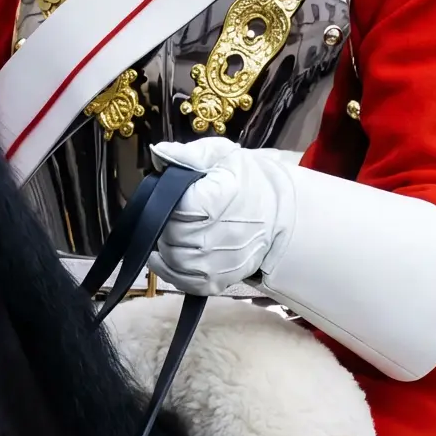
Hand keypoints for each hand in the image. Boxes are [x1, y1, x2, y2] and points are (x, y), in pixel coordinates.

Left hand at [148, 138, 290, 295]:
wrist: (277, 213)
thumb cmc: (245, 181)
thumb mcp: (221, 155)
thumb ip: (188, 154)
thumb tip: (159, 153)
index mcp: (218, 198)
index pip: (175, 207)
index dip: (167, 200)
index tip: (173, 194)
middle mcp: (218, 235)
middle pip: (171, 234)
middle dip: (163, 222)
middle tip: (171, 212)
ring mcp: (219, 262)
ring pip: (173, 259)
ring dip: (165, 246)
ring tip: (170, 231)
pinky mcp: (219, 280)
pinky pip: (184, 282)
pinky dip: (170, 270)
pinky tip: (167, 256)